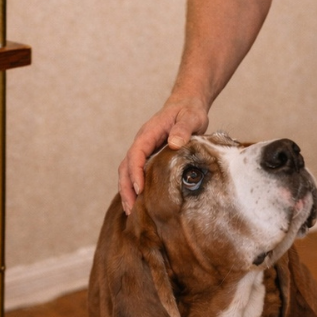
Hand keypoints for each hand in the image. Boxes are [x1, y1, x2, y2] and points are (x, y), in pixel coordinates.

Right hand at [119, 98, 208, 213]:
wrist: (186, 104)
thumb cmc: (188, 111)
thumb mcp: (191, 117)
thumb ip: (183, 129)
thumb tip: (174, 143)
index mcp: (148, 134)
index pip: (135, 155)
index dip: (135, 173)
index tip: (140, 190)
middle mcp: (141, 143)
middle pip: (125, 167)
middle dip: (126, 188)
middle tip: (131, 209)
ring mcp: (143, 150)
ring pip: (127, 172)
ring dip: (127, 191)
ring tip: (131, 211)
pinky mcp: (149, 157)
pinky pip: (136, 173)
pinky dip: (134, 188)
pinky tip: (140, 204)